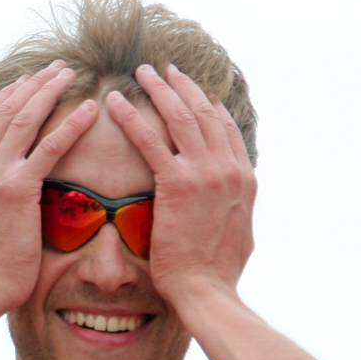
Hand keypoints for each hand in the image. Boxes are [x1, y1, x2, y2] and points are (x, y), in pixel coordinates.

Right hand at [0, 63, 98, 316]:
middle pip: (6, 110)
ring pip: (25, 119)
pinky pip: (49, 148)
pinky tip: (90, 110)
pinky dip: (71, 125)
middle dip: (34, 84)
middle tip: (58, 68)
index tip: (31, 80)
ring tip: (71, 75)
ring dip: (49, 91)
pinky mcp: (18, 190)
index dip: (11, 95)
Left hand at [107, 64, 256, 309]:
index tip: (191, 90)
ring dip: (159, 89)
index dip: (207, 104)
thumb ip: (234, 209)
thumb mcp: (238, 233)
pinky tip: (116, 101)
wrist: (207, 290)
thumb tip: (233, 205)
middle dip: (183, 86)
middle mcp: (228, 168)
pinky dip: (132, 116)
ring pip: (180, 115)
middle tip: (164, 70)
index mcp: (244, 179)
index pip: (225, 128)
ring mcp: (205, 173)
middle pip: (205, 111)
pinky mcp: (177, 183)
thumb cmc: (216, 273)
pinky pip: (149, 139)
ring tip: (142, 72)